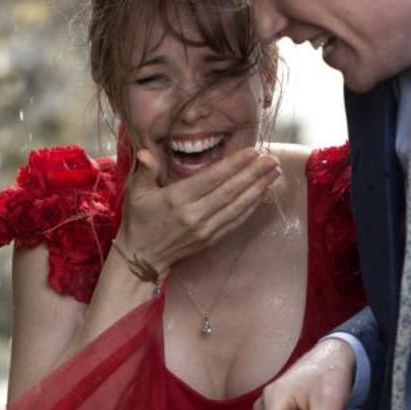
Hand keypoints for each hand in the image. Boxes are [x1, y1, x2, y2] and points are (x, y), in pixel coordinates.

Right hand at [119, 147, 280, 272]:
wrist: (142, 257)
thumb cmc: (139, 219)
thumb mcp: (135, 192)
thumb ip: (145, 170)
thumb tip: (146, 154)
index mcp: (177, 199)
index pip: (212, 178)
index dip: (234, 165)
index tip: (252, 152)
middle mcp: (194, 215)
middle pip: (230, 191)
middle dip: (254, 174)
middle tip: (272, 159)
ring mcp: (204, 229)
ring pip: (237, 207)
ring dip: (258, 189)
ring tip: (274, 173)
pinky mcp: (211, 239)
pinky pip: (235, 221)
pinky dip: (251, 207)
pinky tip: (262, 194)